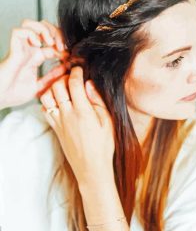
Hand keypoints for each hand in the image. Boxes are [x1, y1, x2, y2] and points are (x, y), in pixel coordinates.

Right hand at [0, 19, 69, 108]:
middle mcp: (28, 50)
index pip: (52, 42)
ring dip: (43, 29)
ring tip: (50, 42)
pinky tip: (37, 45)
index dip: (63, 45)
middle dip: (55, 32)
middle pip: (42, 27)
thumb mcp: (40, 86)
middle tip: (62, 46)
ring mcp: (20, 48)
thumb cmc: (14, 94)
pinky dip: (30, 34)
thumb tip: (65, 68)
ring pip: (30, 23)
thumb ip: (52, 77)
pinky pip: (19, 31)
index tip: (69, 55)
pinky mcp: (13, 50)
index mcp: (35, 57)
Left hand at [39, 66, 114, 183]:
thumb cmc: (104, 146)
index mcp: (82, 111)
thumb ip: (97, 100)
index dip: (76, 72)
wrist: (91, 168)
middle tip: (71, 76)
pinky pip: (45, 110)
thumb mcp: (107, 121)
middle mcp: (67, 115)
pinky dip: (48, 101)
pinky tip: (59, 102)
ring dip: (53, 88)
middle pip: (57, 87)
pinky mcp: (55, 129)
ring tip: (64, 87)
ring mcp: (59, 122)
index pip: (73, 84)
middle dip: (63, 76)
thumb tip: (89, 84)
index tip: (79, 68)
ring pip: (47, 97)